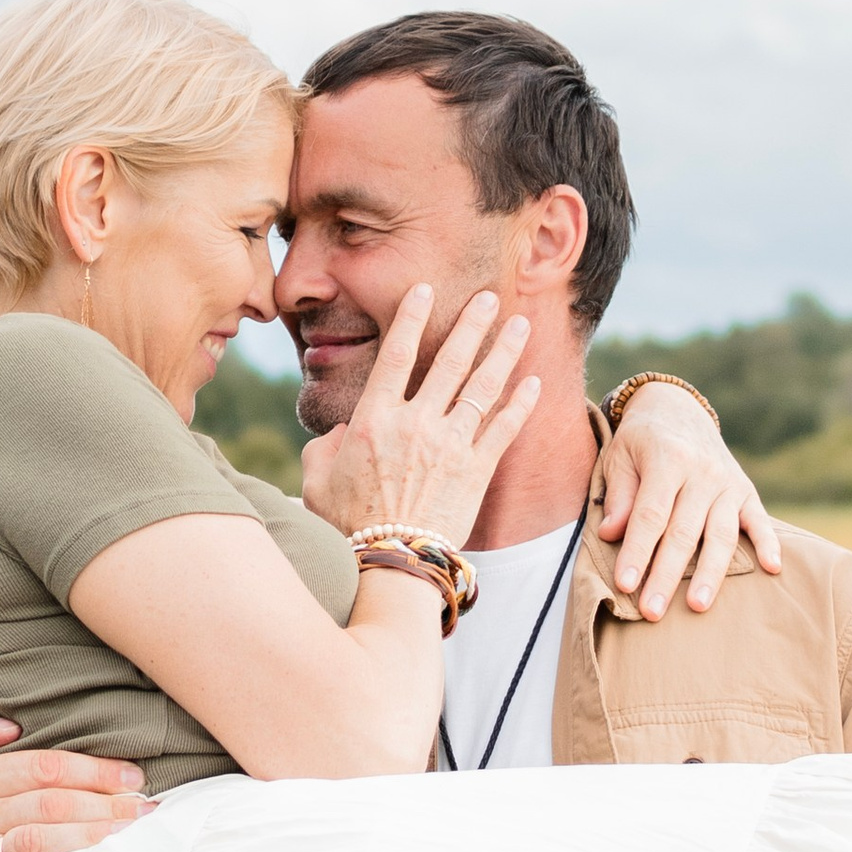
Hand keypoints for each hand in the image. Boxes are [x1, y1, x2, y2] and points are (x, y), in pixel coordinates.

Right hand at [300, 285, 538, 547]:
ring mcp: (450, 446)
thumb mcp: (317, 480)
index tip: (426, 289)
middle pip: (449, 361)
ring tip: (520, 325)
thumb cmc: (347, 525)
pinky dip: (520, 404)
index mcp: (374, 420)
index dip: (411, 318)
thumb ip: (326, 447)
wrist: (392, 562)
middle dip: (472, 324)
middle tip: (490, 297)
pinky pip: (504, 430)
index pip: (395, 355)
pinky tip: (533, 383)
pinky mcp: (477, 471)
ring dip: (503, 352)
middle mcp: (415, 424)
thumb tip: (342, 432)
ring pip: (482, 388)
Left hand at [600, 385, 781, 618]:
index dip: (637, 551)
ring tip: (698, 606)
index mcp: (667, 460)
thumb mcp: (620, 457)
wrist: (676, 409)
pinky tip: (772, 569)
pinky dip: (769, 543)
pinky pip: (759, 520)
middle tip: (652, 611)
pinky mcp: (746, 491)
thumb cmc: (640, 441)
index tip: (624, 584)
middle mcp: (702, 472)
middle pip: (684, 532)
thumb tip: (611, 535)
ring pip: (721, 534)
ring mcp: (727, 483)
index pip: (651, 515)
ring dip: (710, 572)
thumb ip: (619, 496)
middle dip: (667, 574)